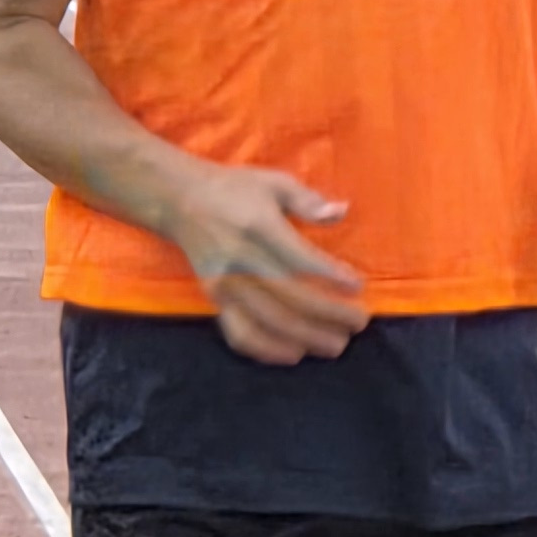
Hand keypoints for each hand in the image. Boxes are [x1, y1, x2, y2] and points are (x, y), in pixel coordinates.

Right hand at [156, 157, 369, 364]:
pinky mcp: (214, 300)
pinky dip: (266, 349)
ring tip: (335, 345)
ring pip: (268, 320)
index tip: (358, 286)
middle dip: (328, 314)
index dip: (330, 276)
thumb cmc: (234, 189)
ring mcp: (226, 284)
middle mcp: (242, 260)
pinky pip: (239, 332)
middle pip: (289, 296)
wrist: (179, 200)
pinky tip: (292, 354)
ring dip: (305, 338)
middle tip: (358, 323)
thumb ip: (307, 200)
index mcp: (259, 228)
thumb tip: (341, 211)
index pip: (299, 259)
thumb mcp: (273, 182)